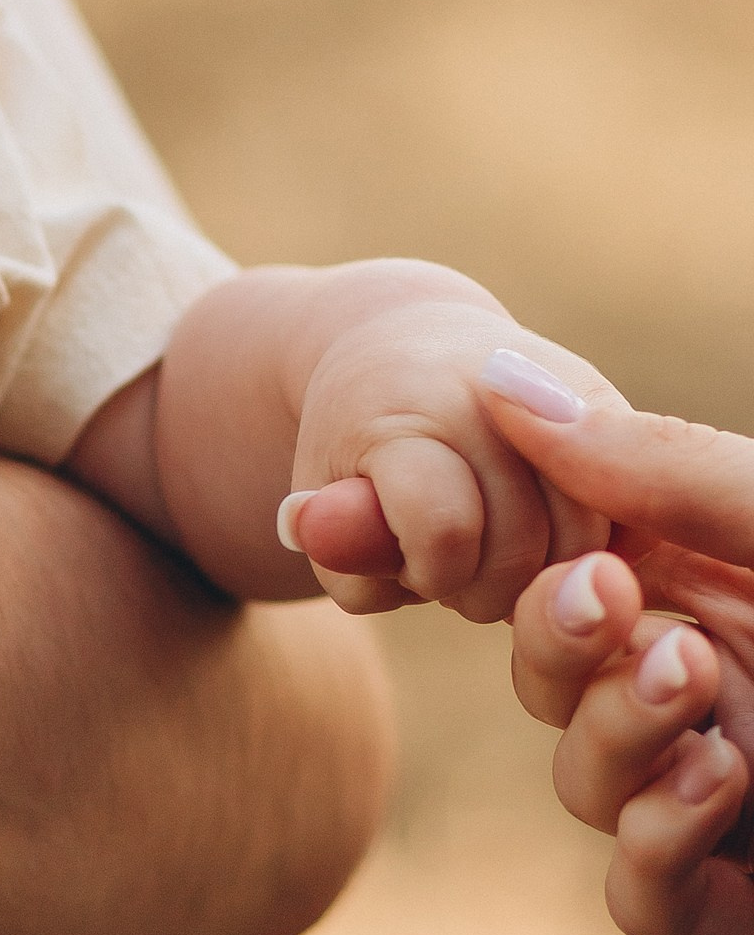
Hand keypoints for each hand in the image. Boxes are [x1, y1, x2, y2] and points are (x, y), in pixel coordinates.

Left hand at [281, 290, 620, 621]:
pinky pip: (623, 516)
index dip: (428, 572)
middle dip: (482, 587)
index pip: (445, 530)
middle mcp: (490, 386)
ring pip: (584, 545)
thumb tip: (311, 529)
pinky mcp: (608, 401)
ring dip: (538, 578)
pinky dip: (586, 550)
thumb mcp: (326, 491)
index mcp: (406, 407)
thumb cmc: (364, 445)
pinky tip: (545, 542)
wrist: (412, 347)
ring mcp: (557, 390)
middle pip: (521, 553)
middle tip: (453, 563)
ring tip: (493, 552)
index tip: (411, 560)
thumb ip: (337, 538)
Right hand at [487, 386, 753, 934]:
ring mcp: (740, 807)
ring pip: (584, 782)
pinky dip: (650, 844)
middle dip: (565, 650)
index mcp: (734, 590)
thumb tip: (494, 380)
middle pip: (554, 679)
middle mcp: (728, 690)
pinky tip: (719, 784)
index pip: (576, 579)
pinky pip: (639, 895)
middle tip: (620, 615)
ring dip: (612, 738)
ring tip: (701, 697)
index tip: (578, 561)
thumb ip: (663, 470)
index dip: (539, 570)